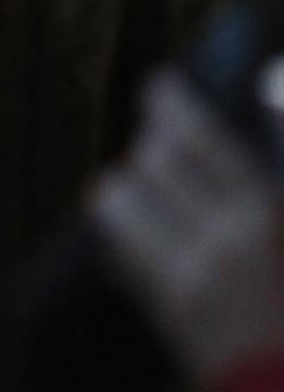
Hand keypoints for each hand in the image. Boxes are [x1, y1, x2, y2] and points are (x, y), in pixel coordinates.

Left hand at [91, 70, 283, 383]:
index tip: (161, 85)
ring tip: (133, 183)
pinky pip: (122, 248)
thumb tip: (256, 114)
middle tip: (155, 134)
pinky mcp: (170, 306)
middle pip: (161, 158)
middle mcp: (229, 235)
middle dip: (153, 141)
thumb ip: (269, 183)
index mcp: (270, 212)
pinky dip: (122, 229)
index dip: (177, 104)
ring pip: (124, 197)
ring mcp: (193, 271)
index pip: (208, 138)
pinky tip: (129, 227)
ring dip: (125, 184)